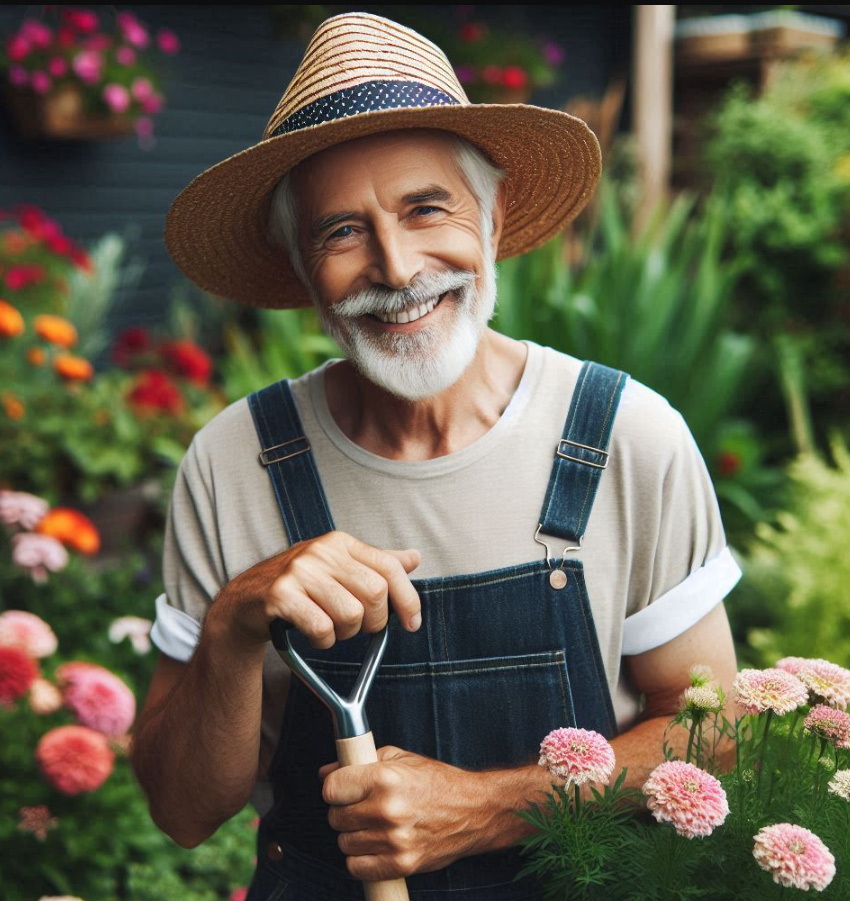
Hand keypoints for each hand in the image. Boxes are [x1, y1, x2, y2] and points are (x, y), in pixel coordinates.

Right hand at [208, 531, 421, 649]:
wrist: (246, 601)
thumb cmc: (300, 586)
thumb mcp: (339, 569)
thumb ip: (376, 564)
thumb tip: (414, 557)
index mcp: (340, 542)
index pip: (389, 567)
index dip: (407, 598)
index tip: (413, 623)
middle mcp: (322, 551)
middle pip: (375, 594)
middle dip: (373, 621)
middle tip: (358, 628)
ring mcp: (300, 571)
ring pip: (350, 615)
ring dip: (345, 634)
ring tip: (330, 629)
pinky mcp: (281, 594)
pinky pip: (322, 628)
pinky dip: (323, 641)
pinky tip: (313, 635)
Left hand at [319, 746, 482, 880]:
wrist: (474, 811)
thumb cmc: (438, 783)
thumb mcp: (401, 759)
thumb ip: (361, 762)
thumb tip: (325, 772)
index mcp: (385, 779)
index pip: (332, 788)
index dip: (335, 788)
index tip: (342, 788)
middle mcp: (387, 810)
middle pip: (335, 817)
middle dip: (345, 810)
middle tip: (363, 805)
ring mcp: (394, 840)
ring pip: (344, 843)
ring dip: (354, 834)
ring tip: (373, 824)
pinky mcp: (401, 864)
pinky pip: (356, 867)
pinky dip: (361, 858)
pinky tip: (376, 844)